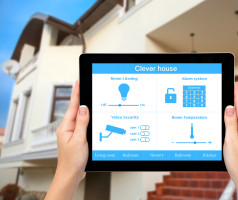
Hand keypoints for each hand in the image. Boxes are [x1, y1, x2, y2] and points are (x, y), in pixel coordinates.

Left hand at [45, 81, 88, 199]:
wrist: (71, 174)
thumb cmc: (72, 160)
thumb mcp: (79, 139)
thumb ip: (81, 123)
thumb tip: (83, 108)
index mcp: (65, 127)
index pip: (73, 106)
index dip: (76, 93)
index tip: (78, 82)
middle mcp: (67, 129)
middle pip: (75, 110)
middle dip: (79, 97)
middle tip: (83, 85)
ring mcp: (71, 133)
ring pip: (79, 117)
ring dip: (83, 107)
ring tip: (86, 97)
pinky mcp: (76, 138)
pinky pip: (82, 124)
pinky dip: (86, 119)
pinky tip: (90, 117)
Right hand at [223, 82, 237, 199]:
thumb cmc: (237, 162)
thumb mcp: (231, 141)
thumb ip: (230, 124)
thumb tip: (230, 108)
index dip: (237, 95)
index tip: (235, 84)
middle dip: (235, 98)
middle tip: (231, 86)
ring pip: (236, 117)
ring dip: (232, 107)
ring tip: (228, 96)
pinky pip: (234, 124)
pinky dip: (230, 117)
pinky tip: (227, 115)